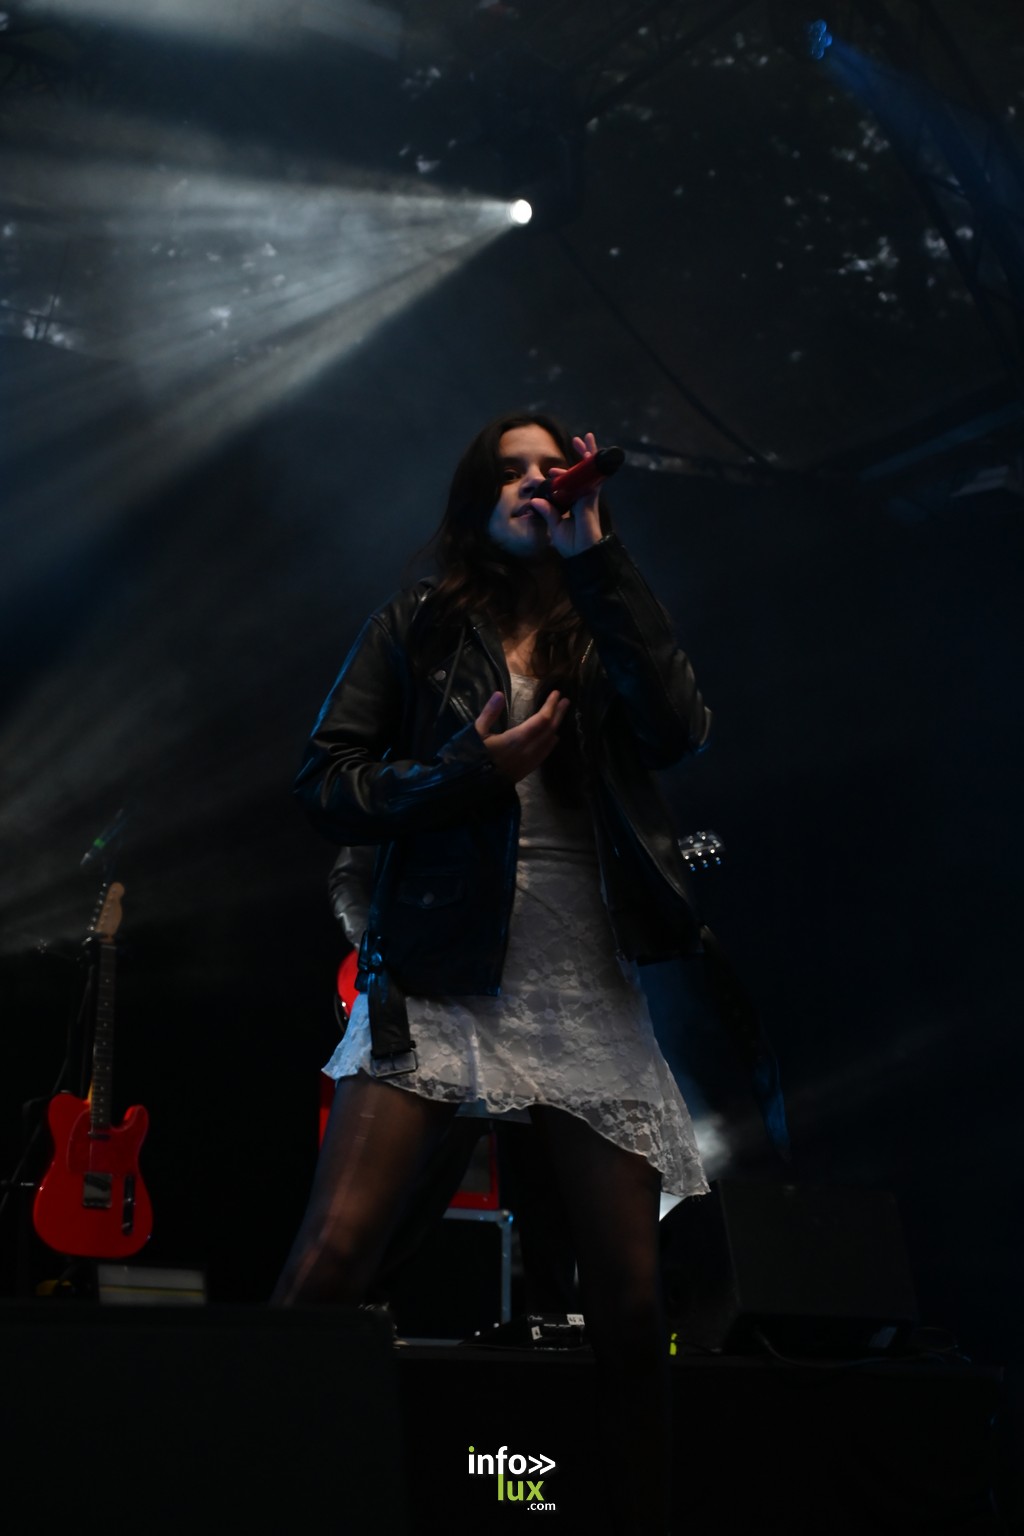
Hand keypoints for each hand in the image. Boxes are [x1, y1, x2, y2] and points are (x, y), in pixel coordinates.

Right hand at [474, 690, 570, 782]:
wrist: (472, 786)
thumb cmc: (472, 757)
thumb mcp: (476, 733)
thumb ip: (489, 713)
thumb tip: (499, 694)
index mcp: (516, 739)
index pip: (541, 720)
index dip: (550, 706)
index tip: (556, 694)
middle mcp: (527, 750)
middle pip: (549, 730)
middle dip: (557, 714)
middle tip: (565, 701)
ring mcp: (529, 762)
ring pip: (549, 742)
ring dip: (555, 727)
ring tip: (559, 715)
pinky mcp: (527, 770)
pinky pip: (544, 753)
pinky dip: (551, 742)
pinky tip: (552, 737)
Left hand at [533, 432, 604, 556]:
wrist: (582, 554)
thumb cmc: (571, 544)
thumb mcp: (555, 527)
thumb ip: (547, 513)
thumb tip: (535, 502)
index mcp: (574, 503)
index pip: (571, 483)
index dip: (563, 474)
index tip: (550, 472)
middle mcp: (583, 497)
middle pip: (584, 472)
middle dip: (582, 456)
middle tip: (578, 441)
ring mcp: (588, 497)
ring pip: (590, 471)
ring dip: (589, 454)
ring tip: (587, 438)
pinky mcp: (591, 498)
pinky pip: (594, 478)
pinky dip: (593, 465)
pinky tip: (592, 452)